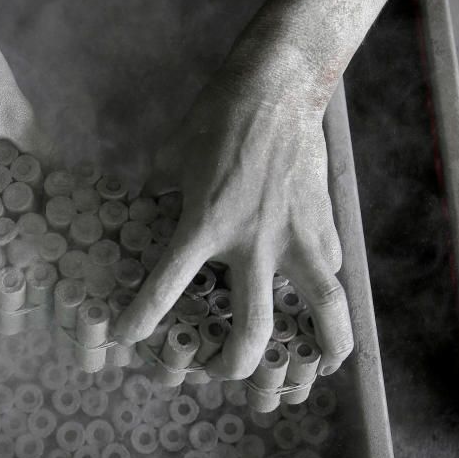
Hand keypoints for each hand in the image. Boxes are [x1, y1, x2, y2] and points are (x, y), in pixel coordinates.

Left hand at [113, 39, 352, 382]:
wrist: (279, 87)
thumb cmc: (217, 118)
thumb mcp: (172, 158)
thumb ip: (158, 198)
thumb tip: (131, 217)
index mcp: (206, 222)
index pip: (166, 286)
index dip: (141, 319)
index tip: (126, 340)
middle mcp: (254, 241)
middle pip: (252, 329)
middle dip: (232, 364)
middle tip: (218, 371)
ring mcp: (298, 237)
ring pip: (322, 311)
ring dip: (319, 347)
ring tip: (312, 370)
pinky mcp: (325, 227)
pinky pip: (332, 276)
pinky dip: (330, 302)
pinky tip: (325, 317)